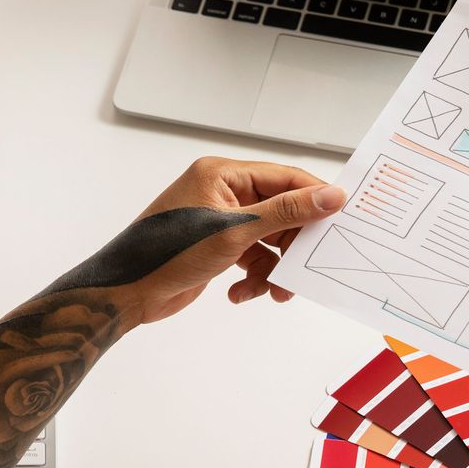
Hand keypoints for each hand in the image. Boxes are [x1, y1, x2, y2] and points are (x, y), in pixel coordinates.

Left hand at [124, 157, 346, 322]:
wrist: (128, 292)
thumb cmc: (166, 254)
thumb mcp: (234, 232)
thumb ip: (286, 213)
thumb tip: (329, 196)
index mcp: (223, 174)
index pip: (284, 178)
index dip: (315, 198)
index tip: (341, 218)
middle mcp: (223, 192)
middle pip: (280, 212)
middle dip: (292, 245)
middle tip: (307, 267)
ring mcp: (220, 220)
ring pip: (269, 241)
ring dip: (273, 269)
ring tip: (273, 291)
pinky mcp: (218, 246)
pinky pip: (253, 258)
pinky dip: (254, 278)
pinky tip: (240, 293)